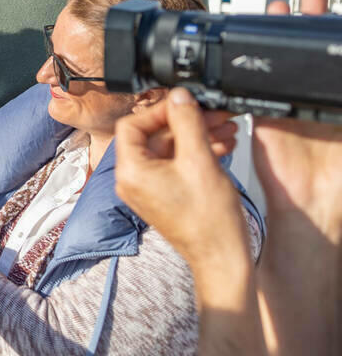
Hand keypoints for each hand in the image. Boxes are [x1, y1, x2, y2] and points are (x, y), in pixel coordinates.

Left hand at [114, 88, 250, 275]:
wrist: (222, 260)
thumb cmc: (209, 221)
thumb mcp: (199, 160)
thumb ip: (187, 123)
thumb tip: (179, 95)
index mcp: (130, 171)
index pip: (131, 125)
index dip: (159, 110)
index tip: (184, 104)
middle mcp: (132, 180)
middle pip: (153, 135)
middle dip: (186, 122)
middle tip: (213, 114)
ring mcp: (147, 188)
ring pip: (169, 149)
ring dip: (196, 135)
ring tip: (225, 129)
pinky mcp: (164, 194)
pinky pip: (175, 164)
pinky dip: (196, 152)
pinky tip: (222, 146)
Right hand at [256, 0, 341, 235]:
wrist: (315, 203)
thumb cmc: (340, 175)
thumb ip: (339, 100)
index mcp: (336, 104)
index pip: (334, 63)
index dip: (331, 34)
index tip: (331, 14)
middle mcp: (317, 101)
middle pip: (308, 56)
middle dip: (309, 25)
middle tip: (310, 2)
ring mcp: (292, 105)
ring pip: (284, 63)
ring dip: (281, 38)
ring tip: (282, 10)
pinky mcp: (266, 114)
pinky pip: (259, 84)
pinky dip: (256, 64)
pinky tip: (256, 45)